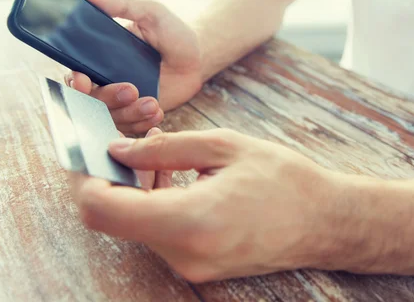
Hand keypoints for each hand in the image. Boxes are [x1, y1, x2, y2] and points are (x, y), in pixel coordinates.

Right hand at [65, 0, 202, 133]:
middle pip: (92, 101)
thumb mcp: (149, 11)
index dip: (75, 82)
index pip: (76, 74)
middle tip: (132, 89)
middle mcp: (106, 81)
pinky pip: (131, 128)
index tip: (83, 80)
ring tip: (153, 103)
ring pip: (111, 118)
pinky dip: (142, 124)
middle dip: (109, 98)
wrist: (198, 55)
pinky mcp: (139, 114)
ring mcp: (123, 101)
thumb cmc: (172, 30)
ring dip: (129, 113)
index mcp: (100, 57)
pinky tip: (157, 113)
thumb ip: (121, 4)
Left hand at [69, 129, 373, 281]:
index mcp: (191, 220)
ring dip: (136, 191)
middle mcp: (183, 254)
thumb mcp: (225, 146)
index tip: (97, 153)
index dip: (89, 179)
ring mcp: (189, 267)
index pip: (103, 210)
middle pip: (114, 219)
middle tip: (134, 147)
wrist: (325, 222)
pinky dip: (154, 205)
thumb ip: (164, 148)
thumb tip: (119, 150)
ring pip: (134, 225)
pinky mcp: (196, 267)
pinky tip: (177, 181)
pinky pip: (156, 234)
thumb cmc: (284, 179)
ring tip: (165, 160)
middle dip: (113, 180)